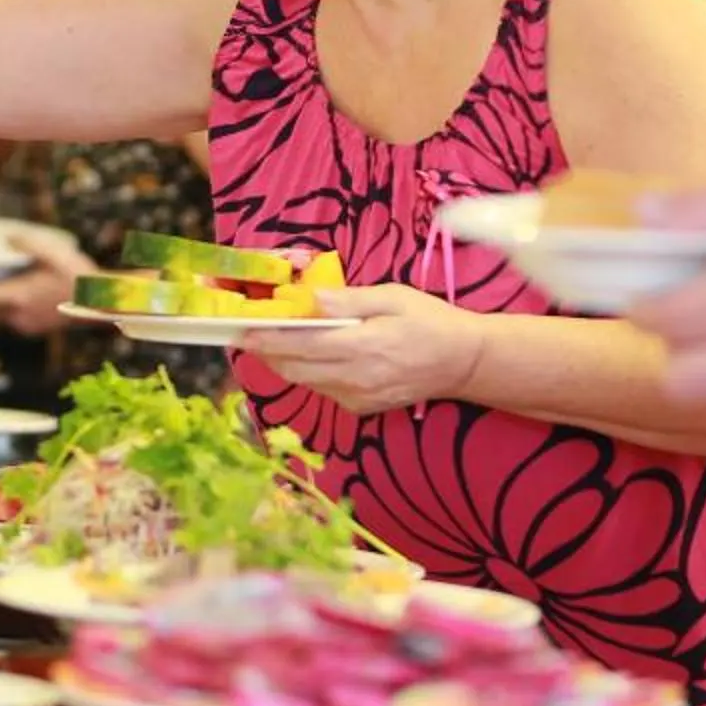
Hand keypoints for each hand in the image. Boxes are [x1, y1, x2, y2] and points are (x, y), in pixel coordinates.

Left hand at [0, 227, 89, 338]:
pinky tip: (5, 290)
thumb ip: (28, 244)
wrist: (101, 304)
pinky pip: (6, 317)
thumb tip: (8, 239)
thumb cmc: (79, 277)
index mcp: (17, 297)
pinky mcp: (31, 328)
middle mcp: (15, 315)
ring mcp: (23, 325)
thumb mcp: (54, 252)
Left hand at [240, 284, 487, 415]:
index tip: (242, 329)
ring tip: (268, 341)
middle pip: (295, 368)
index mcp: (362, 347)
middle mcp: (355, 379)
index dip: (268, 338)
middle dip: (267, 352)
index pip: (302, 345)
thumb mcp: (393, 297)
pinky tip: (308, 356)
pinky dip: (309, 373)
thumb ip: (349, 300)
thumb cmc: (430, 321)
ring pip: (306, 381)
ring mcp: (358, 398)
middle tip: (245, 333)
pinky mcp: (361, 408)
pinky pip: (323, 390)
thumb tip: (309, 299)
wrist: (462, 363)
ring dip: (285, 363)